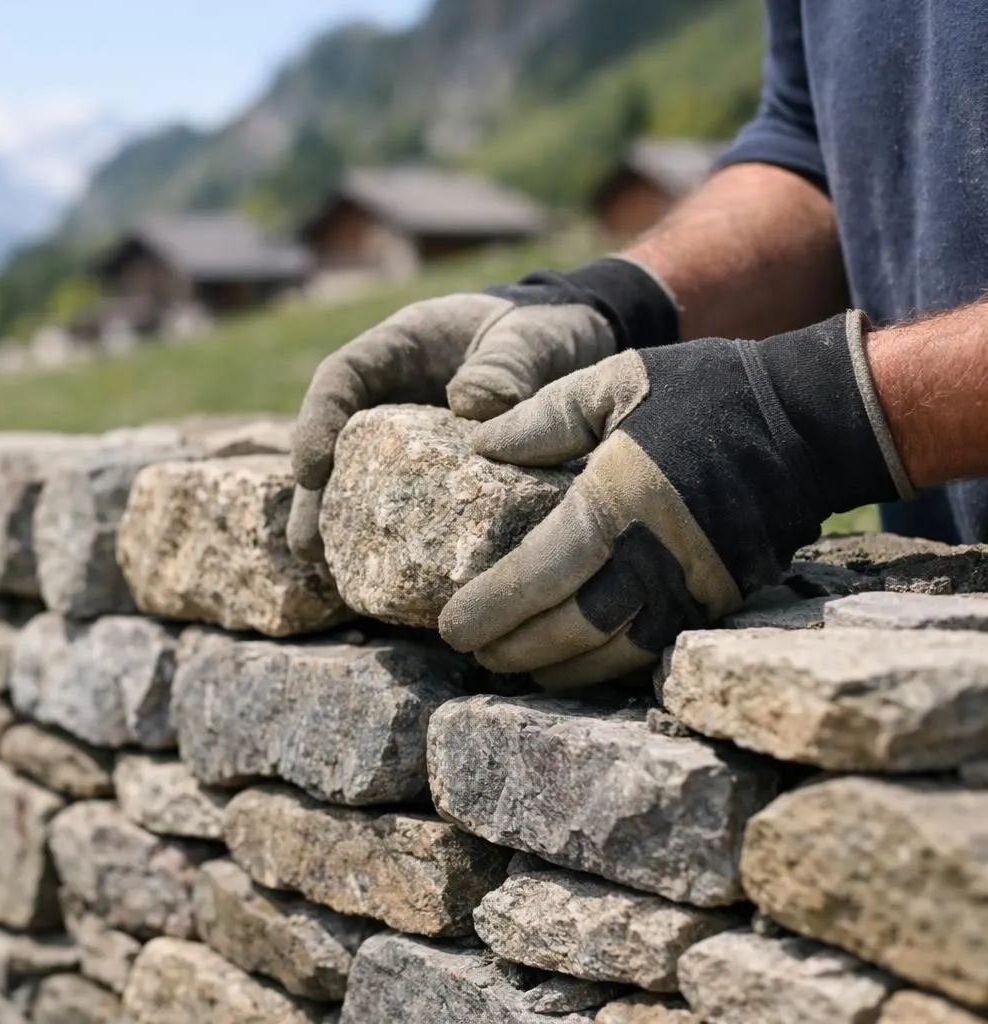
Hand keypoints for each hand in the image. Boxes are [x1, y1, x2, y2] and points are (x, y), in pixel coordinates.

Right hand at [288, 257, 679, 560]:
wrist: (579, 344)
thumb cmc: (546, 330)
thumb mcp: (530, 338)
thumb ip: (505, 365)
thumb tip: (470, 407)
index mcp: (400, 348)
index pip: (341, 378)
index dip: (317, 421)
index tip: (309, 470)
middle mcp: (392, 397)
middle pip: (337, 445)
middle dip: (316, 496)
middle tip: (307, 545)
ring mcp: (411, 440)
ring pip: (361, 482)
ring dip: (344, 526)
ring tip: (332, 573)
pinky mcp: (437, 477)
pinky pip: (407, 507)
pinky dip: (395, 540)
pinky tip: (392, 578)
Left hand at [439, 311, 912, 689]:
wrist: (812, 419)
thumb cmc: (706, 391)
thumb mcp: (617, 379)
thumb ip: (544, 415)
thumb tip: (482, 447)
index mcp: (621, 497)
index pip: (542, 570)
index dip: (494, 606)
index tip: (452, 626)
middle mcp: (658, 553)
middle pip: (572, 624)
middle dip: (515, 647)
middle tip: (471, 654)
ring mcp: (696, 585)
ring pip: (614, 650)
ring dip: (558, 666)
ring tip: (513, 666)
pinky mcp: (722, 600)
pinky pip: (655, 649)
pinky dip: (608, 664)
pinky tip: (575, 664)